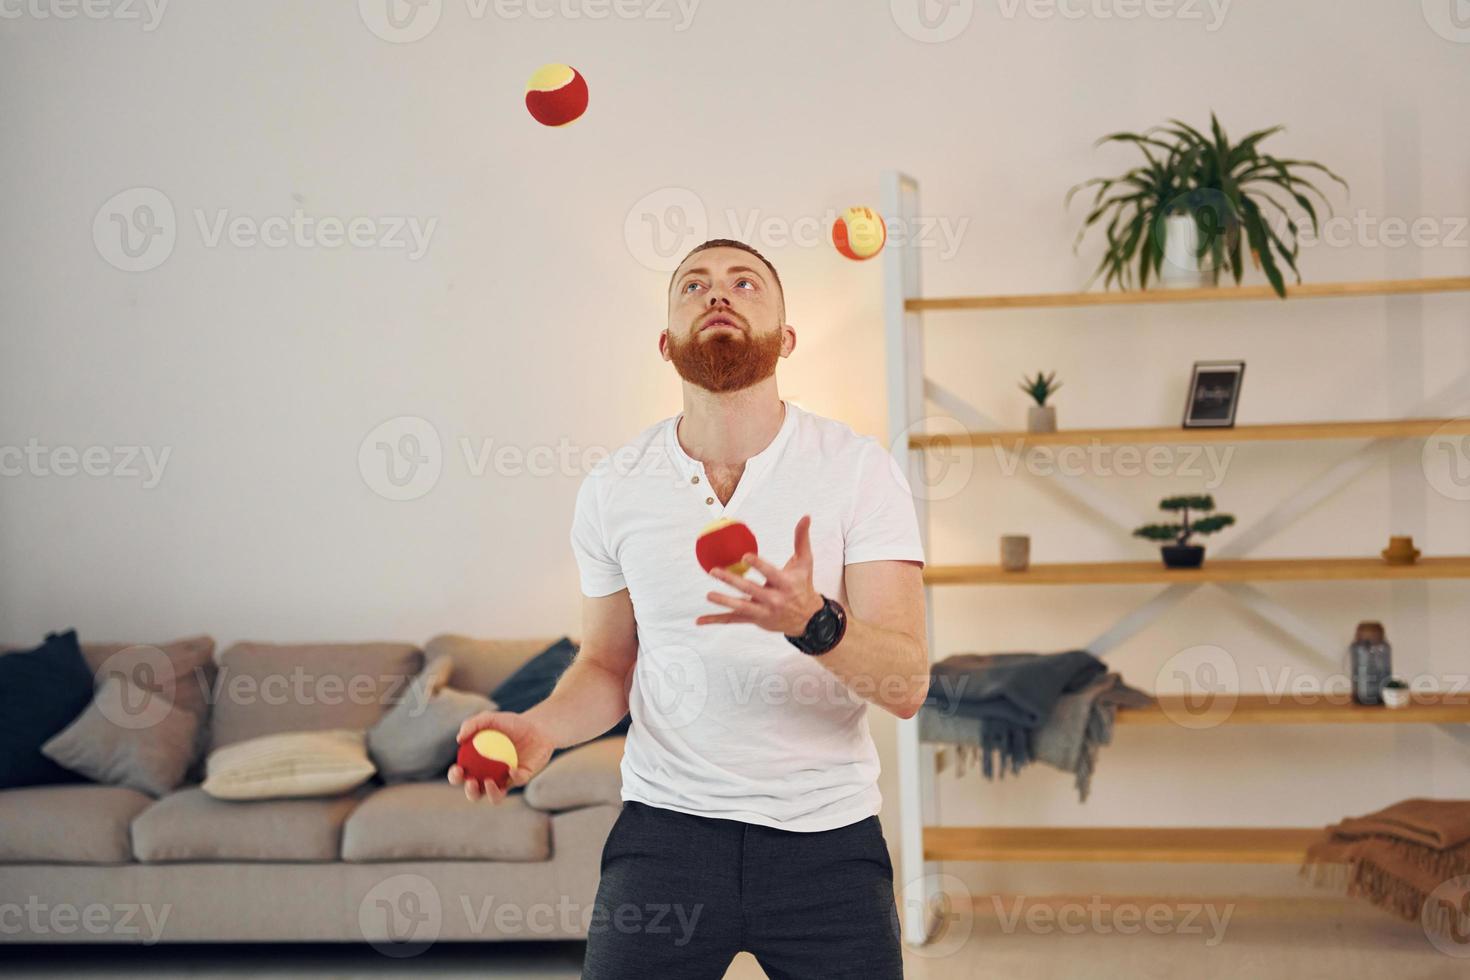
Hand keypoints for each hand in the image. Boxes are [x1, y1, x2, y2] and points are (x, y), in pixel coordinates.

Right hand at [447, 710, 554, 804]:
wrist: (537, 725)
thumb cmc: (510, 723)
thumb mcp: (490, 718)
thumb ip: (473, 724)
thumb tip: (459, 739)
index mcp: (477, 765)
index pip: (461, 775)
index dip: (455, 776)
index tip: (458, 769)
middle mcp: (489, 776)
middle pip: (475, 792)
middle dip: (470, 792)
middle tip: (472, 781)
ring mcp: (506, 780)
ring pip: (495, 797)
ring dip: (490, 794)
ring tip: (489, 781)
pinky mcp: (523, 778)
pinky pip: (517, 781)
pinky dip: (514, 777)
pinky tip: (511, 768)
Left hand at [697, 513, 823, 634]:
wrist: (808, 618)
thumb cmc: (803, 584)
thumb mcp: (805, 562)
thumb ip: (801, 539)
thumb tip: (806, 516)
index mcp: (785, 583)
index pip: (770, 573)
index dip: (758, 565)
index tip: (745, 556)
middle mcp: (774, 599)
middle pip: (750, 589)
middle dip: (732, 581)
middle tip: (714, 571)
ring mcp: (763, 612)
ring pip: (741, 607)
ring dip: (724, 601)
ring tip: (709, 595)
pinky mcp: (755, 620)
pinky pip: (733, 619)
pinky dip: (716, 620)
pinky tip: (700, 620)